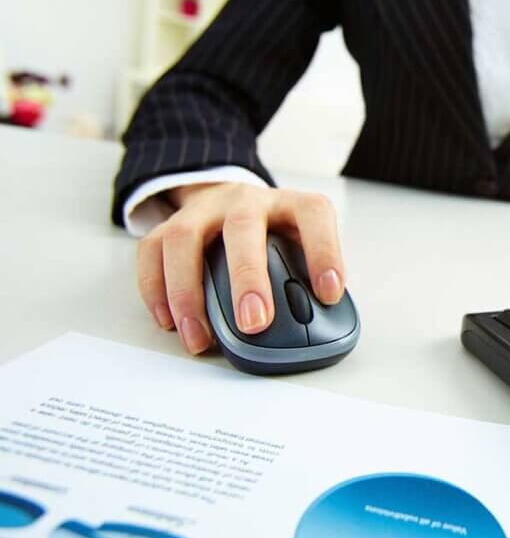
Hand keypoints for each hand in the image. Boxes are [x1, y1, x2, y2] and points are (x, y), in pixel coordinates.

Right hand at [136, 183, 345, 354]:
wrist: (234, 200)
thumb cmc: (276, 233)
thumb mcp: (305, 244)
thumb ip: (309, 275)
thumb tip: (317, 322)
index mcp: (290, 204)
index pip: (313, 215)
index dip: (324, 252)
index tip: (329, 294)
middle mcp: (246, 200)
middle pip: (242, 227)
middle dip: (247, 278)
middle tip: (254, 322)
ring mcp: (204, 210)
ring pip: (184, 239)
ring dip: (188, 292)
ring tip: (200, 337)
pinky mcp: (169, 224)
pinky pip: (152, 252)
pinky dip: (156, 291)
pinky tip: (170, 322)